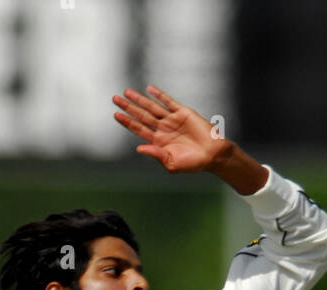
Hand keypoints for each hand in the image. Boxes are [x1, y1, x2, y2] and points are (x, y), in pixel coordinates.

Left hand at [113, 85, 227, 173]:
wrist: (212, 155)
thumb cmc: (193, 163)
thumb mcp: (171, 163)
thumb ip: (155, 154)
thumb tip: (139, 148)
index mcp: (158, 142)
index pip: (139, 129)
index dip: (127, 122)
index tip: (116, 114)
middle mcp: (163, 129)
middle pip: (141, 115)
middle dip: (128, 107)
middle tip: (114, 98)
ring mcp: (172, 119)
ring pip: (152, 107)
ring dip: (139, 99)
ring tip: (126, 92)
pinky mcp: (183, 112)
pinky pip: (168, 102)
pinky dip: (159, 95)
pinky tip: (149, 89)